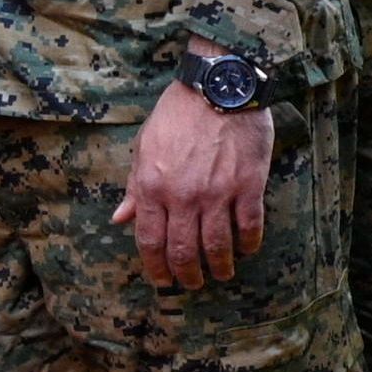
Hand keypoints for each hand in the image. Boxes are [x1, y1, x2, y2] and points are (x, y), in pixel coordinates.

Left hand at [113, 65, 271, 287]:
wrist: (218, 87)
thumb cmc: (178, 114)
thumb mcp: (145, 147)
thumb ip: (135, 187)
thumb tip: (121, 217)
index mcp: (152, 187)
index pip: (150, 241)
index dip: (156, 267)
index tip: (162, 280)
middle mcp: (183, 196)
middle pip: (183, 250)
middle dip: (187, 274)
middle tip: (192, 283)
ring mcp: (218, 193)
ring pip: (217, 245)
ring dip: (219, 266)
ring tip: (221, 274)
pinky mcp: (248, 185)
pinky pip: (249, 225)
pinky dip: (248, 243)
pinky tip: (247, 249)